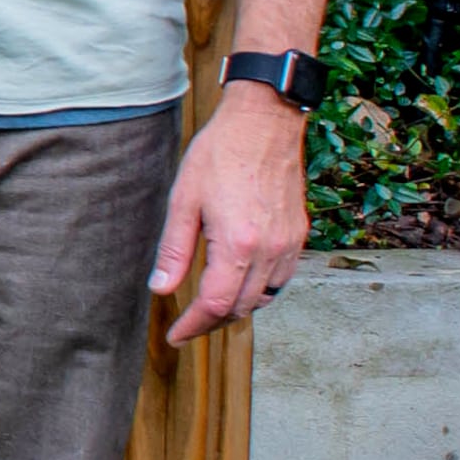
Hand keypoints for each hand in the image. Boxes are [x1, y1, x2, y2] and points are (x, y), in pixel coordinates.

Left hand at [150, 82, 311, 346]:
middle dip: (212, 322)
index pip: (215, 304)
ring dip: (237, 309)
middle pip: (241, 307)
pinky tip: (240, 284)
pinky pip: (282, 279)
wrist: (265, 123)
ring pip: (265, 298)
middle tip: (187, 325)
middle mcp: (270, 250)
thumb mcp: (183, 200)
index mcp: (238, 244)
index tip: (175, 335)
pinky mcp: (299, 235)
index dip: (193, 326)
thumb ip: (173, 250)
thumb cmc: (220, 155)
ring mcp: (289, 244)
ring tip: (210, 310)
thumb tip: (160, 289)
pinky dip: (260, 291)